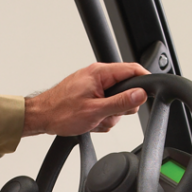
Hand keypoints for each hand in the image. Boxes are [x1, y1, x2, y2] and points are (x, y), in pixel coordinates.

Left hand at [23, 63, 149, 136]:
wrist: (41, 117)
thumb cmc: (60, 112)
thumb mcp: (95, 110)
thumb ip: (120, 102)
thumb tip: (140, 94)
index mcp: (100, 73)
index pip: (133, 70)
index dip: (144, 82)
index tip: (150, 94)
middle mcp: (98, 77)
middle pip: (126, 90)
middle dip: (120, 108)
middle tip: (106, 114)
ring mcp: (93, 87)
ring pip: (115, 103)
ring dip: (108, 116)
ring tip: (93, 120)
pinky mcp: (90, 97)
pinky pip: (105, 109)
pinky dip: (100, 118)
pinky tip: (89, 121)